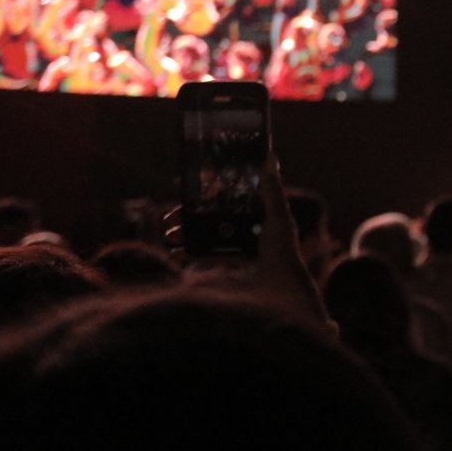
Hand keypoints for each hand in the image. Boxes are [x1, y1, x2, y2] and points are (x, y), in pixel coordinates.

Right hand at [164, 152, 325, 325]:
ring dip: (182, 235)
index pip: (226, 203)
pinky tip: (173, 254)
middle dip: (187, 217)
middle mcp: (243, 237)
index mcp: (256, 221)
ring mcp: (231, 255)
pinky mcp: (223, 273)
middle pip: (209, 222)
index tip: (184, 186)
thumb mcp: (279, 219)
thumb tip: (269, 157)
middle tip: (169, 215)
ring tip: (168, 234)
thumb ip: (272, 191)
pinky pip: (200, 261)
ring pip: (201, 240)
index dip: (206, 196)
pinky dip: (185, 256)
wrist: (280, 293)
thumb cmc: (283, 254)